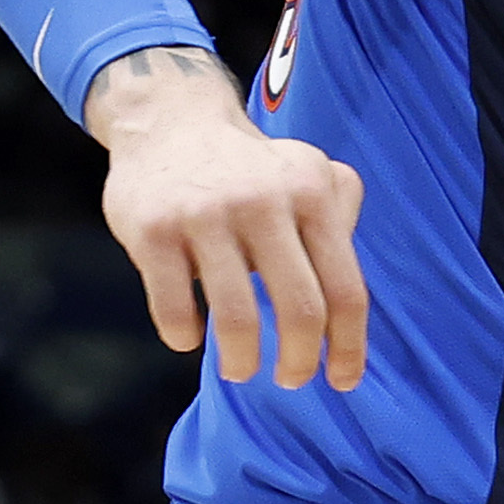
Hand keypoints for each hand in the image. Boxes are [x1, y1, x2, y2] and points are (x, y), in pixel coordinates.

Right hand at [92, 50, 371, 390]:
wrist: (168, 122)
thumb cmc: (252, 168)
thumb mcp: (309, 171)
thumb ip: (343, 220)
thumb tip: (350, 300)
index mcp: (311, 193)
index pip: (345, 289)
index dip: (349, 347)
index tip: (343, 381)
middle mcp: (262, 201)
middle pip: (300, 311)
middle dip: (299, 362)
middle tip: (291, 379)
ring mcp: (205, 215)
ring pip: (237, 319)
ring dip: (242, 361)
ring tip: (241, 370)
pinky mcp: (153, 230)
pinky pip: (174, 309)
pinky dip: (184, 336)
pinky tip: (189, 337)